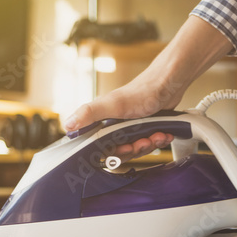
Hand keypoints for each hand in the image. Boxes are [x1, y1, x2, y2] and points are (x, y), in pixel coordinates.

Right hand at [64, 16, 232, 160]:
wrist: (169, 83)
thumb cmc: (142, 90)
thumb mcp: (113, 104)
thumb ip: (90, 113)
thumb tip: (68, 125)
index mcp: (103, 122)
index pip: (101, 148)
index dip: (113, 153)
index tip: (124, 149)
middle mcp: (116, 126)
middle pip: (121, 152)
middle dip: (135, 149)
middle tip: (143, 141)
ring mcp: (132, 128)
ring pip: (137, 149)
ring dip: (149, 145)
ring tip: (157, 135)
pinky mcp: (146, 128)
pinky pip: (150, 143)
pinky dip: (159, 140)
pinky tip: (164, 134)